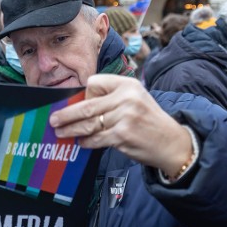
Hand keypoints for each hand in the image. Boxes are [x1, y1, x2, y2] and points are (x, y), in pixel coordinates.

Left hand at [49, 75, 192, 176]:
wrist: (172, 142)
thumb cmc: (149, 121)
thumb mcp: (135, 99)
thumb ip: (111, 98)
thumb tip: (78, 105)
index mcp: (127, 84)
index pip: (94, 83)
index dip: (84, 95)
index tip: (77, 105)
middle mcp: (126, 97)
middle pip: (87, 105)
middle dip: (66, 114)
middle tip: (54, 119)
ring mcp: (124, 116)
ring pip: (88, 124)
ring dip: (71, 130)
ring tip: (60, 132)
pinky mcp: (122, 134)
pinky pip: (96, 138)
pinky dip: (86, 142)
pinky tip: (81, 143)